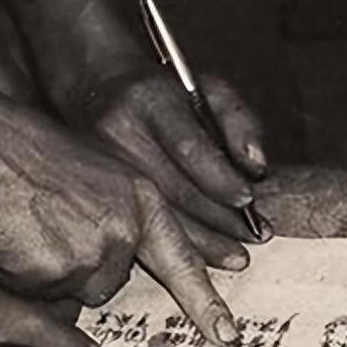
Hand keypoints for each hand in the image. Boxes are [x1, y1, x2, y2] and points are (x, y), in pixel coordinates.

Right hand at [0, 74, 240, 343]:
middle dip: (81, 266)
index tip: (228, 335)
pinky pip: (42, 294)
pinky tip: (12, 237)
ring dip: (51, 273)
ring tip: (29, 228)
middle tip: (50, 230)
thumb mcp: (99, 177)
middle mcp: (127, 230)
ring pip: (77, 290)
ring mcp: (94, 252)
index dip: (205, 302)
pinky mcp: (59, 272)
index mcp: (143, 201)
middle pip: (112, 281)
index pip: (184, 260)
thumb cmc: (30, 158)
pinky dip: (23, 275)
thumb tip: (123, 264)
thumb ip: (122, 219)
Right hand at [90, 71, 270, 243]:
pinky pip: (135, 229)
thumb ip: (241, 123)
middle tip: (256, 234)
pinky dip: (172, 249)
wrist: (96, 90)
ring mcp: (97, 164)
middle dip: (220, 219)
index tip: (248, 200)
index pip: (189, 146)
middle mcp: (117, 131)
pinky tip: (200, 257)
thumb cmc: (166, 94)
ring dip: (201, 243)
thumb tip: (257, 167)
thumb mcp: (209, 90)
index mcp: (149, 99)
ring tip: (236, 255)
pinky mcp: (89, 190)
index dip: (221, 178)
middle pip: (173, 190)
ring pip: (152, 217)